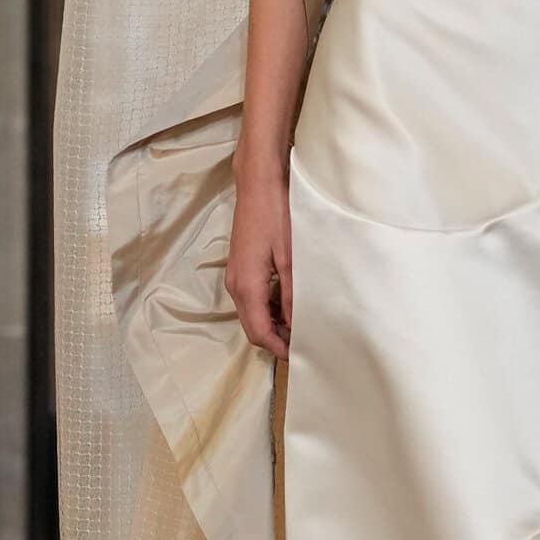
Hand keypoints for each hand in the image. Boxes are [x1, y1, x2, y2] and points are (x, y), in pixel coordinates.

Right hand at [225, 160, 292, 357]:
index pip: (258, 332)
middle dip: (276, 340)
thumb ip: (293, 293)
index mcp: (247, 285)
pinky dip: (269, 308)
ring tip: (302, 324)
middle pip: (252, 327)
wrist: (257, 184)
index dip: (278, 348)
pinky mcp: (240, 268)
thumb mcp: (291, 257)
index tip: (299, 355)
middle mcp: (235, 285)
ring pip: (252, 314)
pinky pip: (252, 299)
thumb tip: (297, 323)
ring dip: (273, 324)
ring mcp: (235, 276)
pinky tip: (290, 303)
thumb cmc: (275, 214)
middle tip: (304, 343)